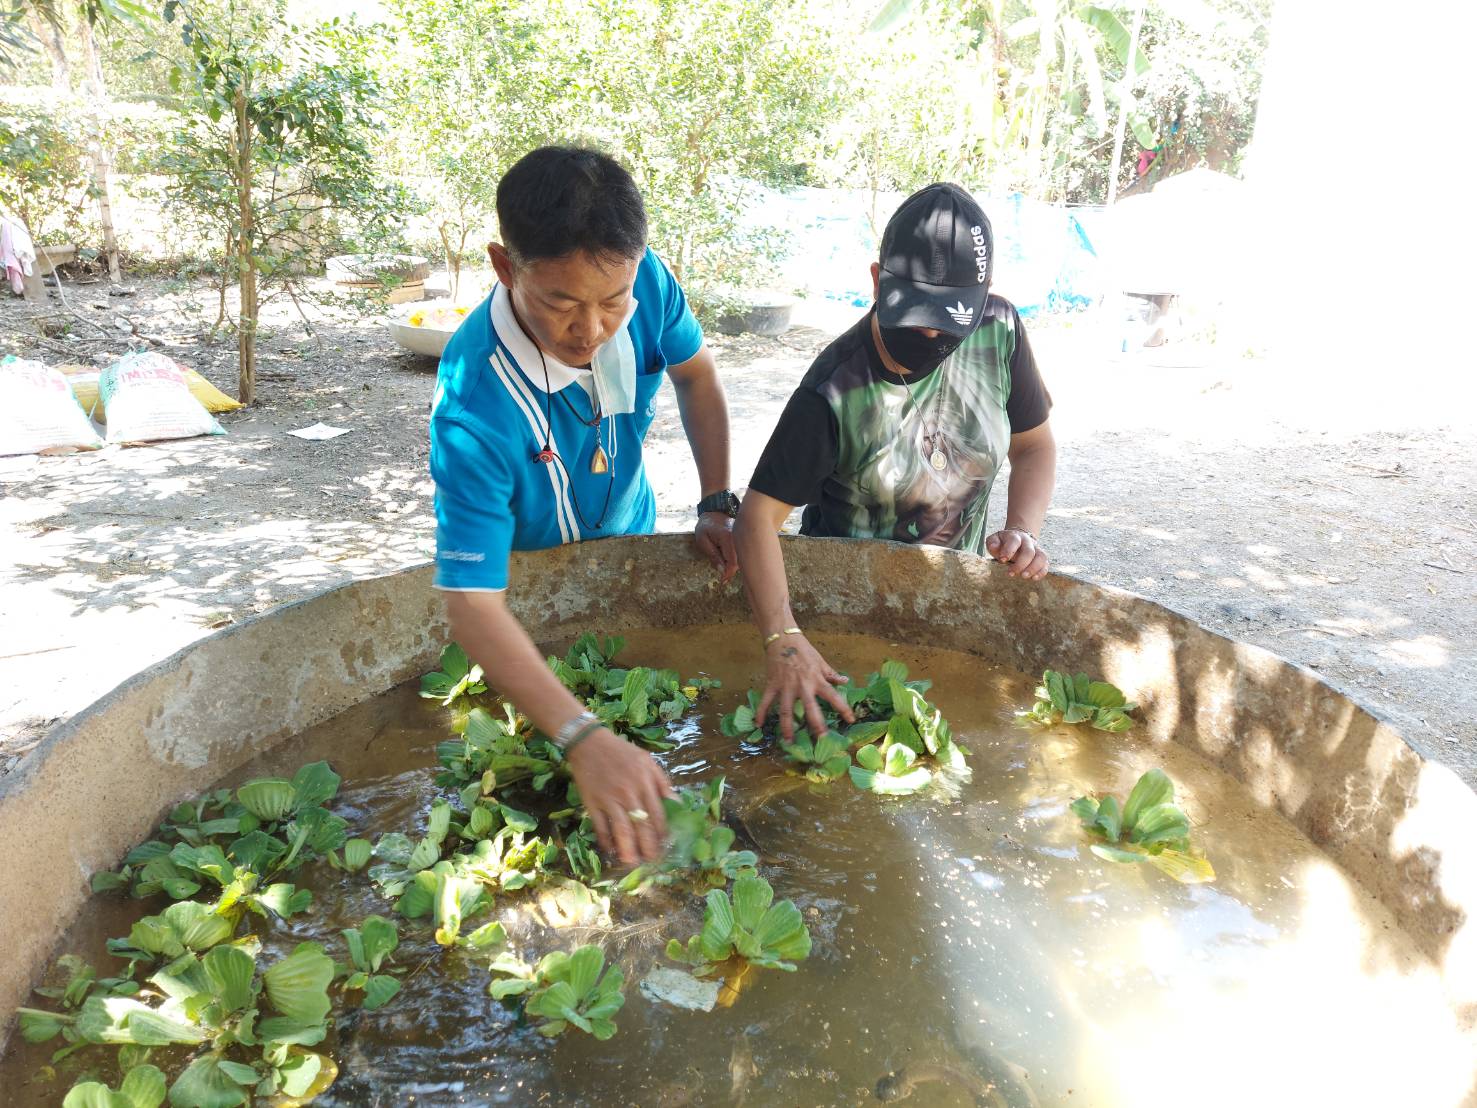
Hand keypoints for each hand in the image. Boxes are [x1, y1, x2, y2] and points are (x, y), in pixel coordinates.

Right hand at [566, 729, 674, 865]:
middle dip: (648, 847)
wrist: (589, 743)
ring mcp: (610, 799)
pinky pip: (600, 826)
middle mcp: (629, 793)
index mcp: (645, 782)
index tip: (666, 847)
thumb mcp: (648, 761)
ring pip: (621, 830)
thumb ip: (662, 783)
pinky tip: (610, 850)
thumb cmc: (622, 752)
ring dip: (627, 849)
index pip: (658, 815)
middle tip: (652, 861)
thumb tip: (676, 804)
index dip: (663, 834)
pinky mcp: (592, 803)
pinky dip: (605, 840)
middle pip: (642, 826)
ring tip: (632, 863)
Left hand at [694, 511, 738, 583]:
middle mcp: (738, 538)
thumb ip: (714, 556)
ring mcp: (742, 539)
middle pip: (739, 562)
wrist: (713, 512)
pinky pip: (741, 553)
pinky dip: (734, 558)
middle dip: (730, 570)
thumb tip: (722, 571)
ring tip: (719, 556)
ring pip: (741, 559)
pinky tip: (724, 554)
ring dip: (731, 563)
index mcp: (728, 538)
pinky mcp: (742, 540)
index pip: (733, 562)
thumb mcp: (703, 542)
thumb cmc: (705, 527)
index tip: (722, 581)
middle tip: (721, 574)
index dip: (728, 574)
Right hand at [755, 634, 853, 740]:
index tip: (850, 720)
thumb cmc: (804, 650)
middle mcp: (802, 686)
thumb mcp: (820, 661)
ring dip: (787, 727)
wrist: (783, 639)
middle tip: (821, 740)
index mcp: (817, 680)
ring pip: (786, 710)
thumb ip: (831, 674)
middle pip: (810, 708)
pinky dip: (761, 713)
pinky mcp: (772, 685)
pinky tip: (758, 725)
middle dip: (816, 725)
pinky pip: (766, 701)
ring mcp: (785, 687)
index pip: (834, 696)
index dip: (843, 709)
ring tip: (789, 741)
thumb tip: (846, 681)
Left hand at [985, 528, 1049, 580]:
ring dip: (1033, 568)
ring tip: (1024, 576)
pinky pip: (1046, 564)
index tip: (1002, 560)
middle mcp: (1028, 542)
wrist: (1017, 540)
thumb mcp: (994, 540)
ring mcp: (1036, 549)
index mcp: (1015, 536)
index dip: (1009, 551)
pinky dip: (1041, 572)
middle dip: (1021, 564)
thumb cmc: (1003, 543)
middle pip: (1029, 551)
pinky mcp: (1041, 558)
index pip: (1014, 541)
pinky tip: (1034, 578)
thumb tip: (993, 547)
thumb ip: (992, 543)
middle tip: (1011, 573)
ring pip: (1041, 557)